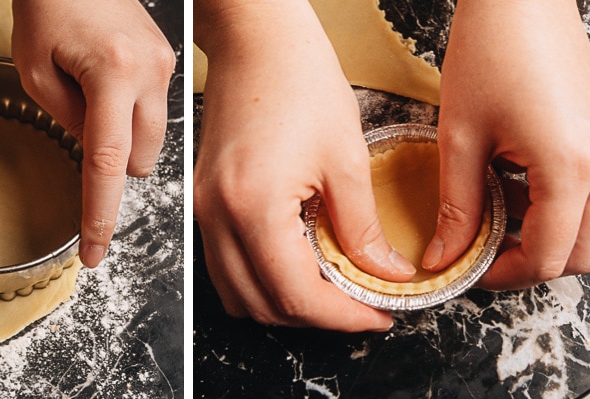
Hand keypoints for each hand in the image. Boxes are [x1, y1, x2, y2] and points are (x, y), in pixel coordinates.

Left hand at [11, 0, 174, 267]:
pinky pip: (153, 114)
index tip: (94, 251)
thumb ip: (66, 120)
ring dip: (122, 141)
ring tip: (93, 96)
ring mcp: (165, 68)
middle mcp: (149, 74)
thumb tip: (94, 154)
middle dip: (112, 164)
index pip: (107, 164)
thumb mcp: (35, 67)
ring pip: (151, 142)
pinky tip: (108, 85)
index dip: (100, 215)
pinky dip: (130, 118)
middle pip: (139, 161)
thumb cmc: (50, 4)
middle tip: (79, 124)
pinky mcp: (169, 63)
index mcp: (113, 74)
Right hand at [194, 0, 413, 330]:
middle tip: (361, 304)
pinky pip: (227, 264)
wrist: (255, 40)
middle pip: (262, 306)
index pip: (296, 295)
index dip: (343, 317)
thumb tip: (384, 273)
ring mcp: (205, 211)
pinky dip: (262, 277)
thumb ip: (363, 228)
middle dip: (316, 317)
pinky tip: (299, 258)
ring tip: (331, 287)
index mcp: (253, 207)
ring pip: (238, 293)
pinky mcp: (206, 201)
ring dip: (284, 302)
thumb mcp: (345, 157)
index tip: (378, 315)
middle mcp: (218, 217)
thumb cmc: (297, 80)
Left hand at [421, 0, 589, 289]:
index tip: (469, 273)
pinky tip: (516, 188)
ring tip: (495, 220)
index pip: (547, 255)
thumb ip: (457, 205)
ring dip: (550, 236)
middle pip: (582, 252)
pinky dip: (560, 205)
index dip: (504, 275)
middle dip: (533, 262)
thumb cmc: (491, 53)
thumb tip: (446, 255)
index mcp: (571, 169)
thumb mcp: (461, 136)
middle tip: (484, 254)